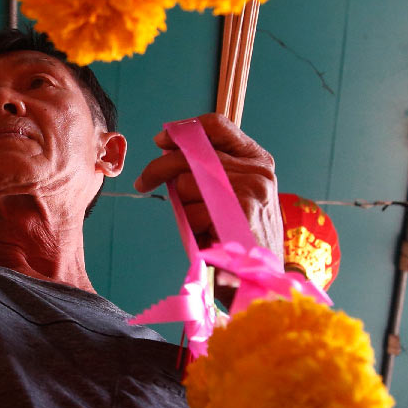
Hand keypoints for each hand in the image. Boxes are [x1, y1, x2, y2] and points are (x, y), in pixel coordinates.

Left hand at [133, 113, 283, 261]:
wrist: (263, 281)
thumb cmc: (240, 237)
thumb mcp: (229, 196)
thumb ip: (209, 171)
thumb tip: (167, 152)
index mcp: (258, 160)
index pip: (217, 125)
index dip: (183, 130)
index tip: (161, 141)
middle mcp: (258, 170)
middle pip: (192, 152)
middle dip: (161, 168)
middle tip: (144, 182)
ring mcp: (251, 189)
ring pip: (186, 182)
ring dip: (183, 206)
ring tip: (201, 225)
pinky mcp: (240, 211)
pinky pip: (192, 210)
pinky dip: (192, 227)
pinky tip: (207, 238)